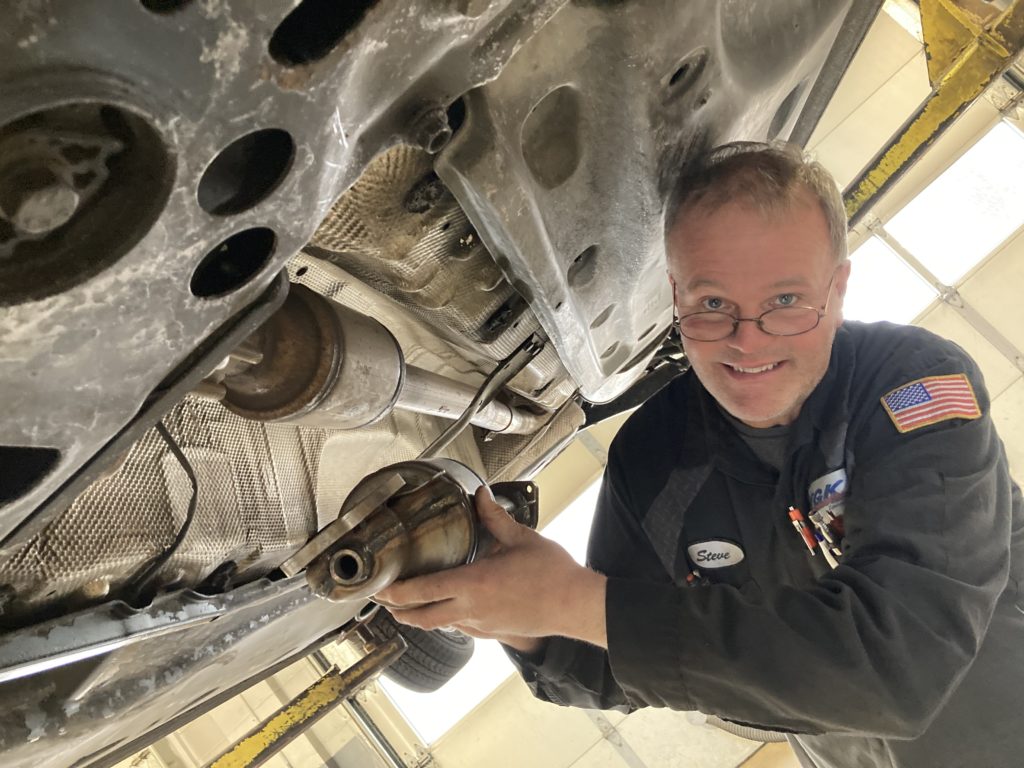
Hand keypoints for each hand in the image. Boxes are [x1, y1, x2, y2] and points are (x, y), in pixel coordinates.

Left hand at [374, 486, 607, 650]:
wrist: (575, 605)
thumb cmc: (552, 574)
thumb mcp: (520, 538)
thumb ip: (494, 517)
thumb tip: (480, 495)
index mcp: (473, 583)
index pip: (423, 591)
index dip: (396, 592)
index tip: (379, 589)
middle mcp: (471, 609)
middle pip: (422, 616)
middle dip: (398, 610)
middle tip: (383, 601)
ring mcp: (481, 625)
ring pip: (440, 625)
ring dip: (420, 617)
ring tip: (408, 606)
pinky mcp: (492, 633)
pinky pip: (460, 628)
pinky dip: (445, 620)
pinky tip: (447, 610)